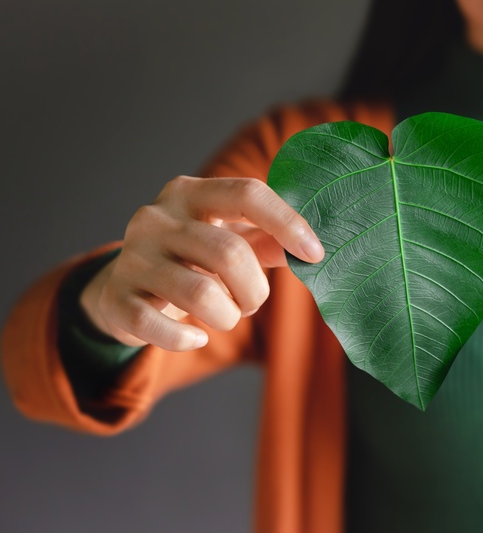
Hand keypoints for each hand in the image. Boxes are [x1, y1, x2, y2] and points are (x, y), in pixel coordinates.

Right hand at [80, 176, 323, 350]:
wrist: (123, 290)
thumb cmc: (190, 261)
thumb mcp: (228, 240)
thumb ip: (266, 241)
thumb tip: (310, 250)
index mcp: (190, 193)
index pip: (247, 194)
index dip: (287, 224)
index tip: (315, 254)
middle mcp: (156, 217)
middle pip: (229, 253)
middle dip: (254, 290)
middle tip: (252, 302)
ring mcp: (132, 257)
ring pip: (201, 294)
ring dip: (228, 316)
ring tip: (227, 316)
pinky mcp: (116, 298)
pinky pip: (160, 327)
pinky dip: (187, 339)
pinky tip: (196, 338)